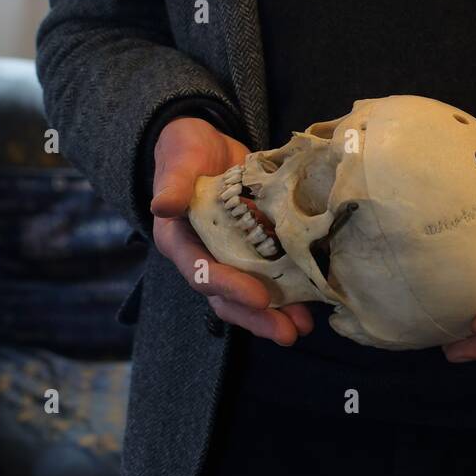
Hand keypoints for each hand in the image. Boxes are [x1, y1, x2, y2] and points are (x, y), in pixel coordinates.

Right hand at [150, 116, 313, 344]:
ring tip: (303, 326)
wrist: (208, 142)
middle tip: (286, 333)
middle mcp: (203, 256)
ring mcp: (230, 254)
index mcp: (179, 241)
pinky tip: (314, 299)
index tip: (258, 297)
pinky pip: (271, 272)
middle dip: (257, 317)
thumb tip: (161, 205)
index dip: (229, 287)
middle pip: (227, 296)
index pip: (200, 272)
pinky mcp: (253, 246)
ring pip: (251, 291)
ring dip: (277, 312)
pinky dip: (290, 287)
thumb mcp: (178, 160)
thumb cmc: (186, 149)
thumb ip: (173, 182)